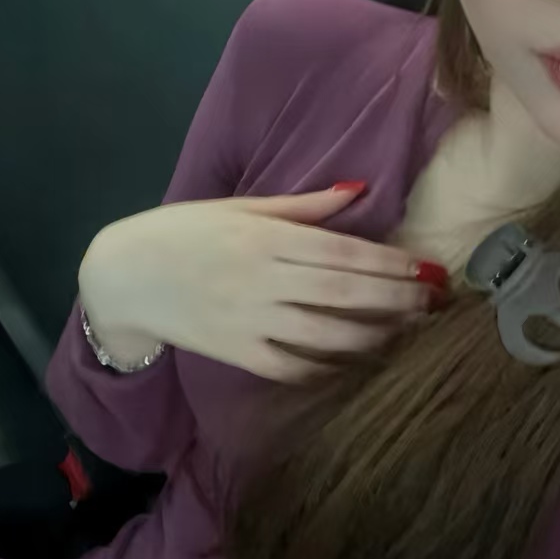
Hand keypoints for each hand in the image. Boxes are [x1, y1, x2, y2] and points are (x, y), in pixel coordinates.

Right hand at [77, 185, 442, 379]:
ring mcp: (250, 320)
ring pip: (326, 334)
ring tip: (410, 332)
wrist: (122, 276)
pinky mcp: (237, 354)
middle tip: (436, 303)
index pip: (343, 252)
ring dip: (375, 336)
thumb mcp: (239, 207)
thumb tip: (359, 190)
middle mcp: (263, 279)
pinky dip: (328, 368)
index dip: (391, 262)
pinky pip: (292, 367)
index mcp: (266, 237)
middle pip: (345, 293)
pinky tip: (358, 364)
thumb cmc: (184, 232)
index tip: (428, 267)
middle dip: (397, 299)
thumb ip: (302, 206)